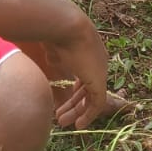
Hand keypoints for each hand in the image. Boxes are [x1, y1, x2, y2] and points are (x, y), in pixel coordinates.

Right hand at [44, 8, 110, 129]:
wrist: (66, 26)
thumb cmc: (56, 34)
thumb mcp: (55, 49)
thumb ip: (57, 59)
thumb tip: (51, 63)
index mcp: (88, 54)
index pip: (85, 77)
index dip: (75, 91)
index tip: (63, 102)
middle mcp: (97, 63)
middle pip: (88, 88)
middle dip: (73, 104)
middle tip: (61, 117)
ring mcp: (99, 72)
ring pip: (91, 98)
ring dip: (78, 112)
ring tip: (64, 123)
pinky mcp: (99, 81)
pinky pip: (97, 103)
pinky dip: (88, 115)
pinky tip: (78, 124)